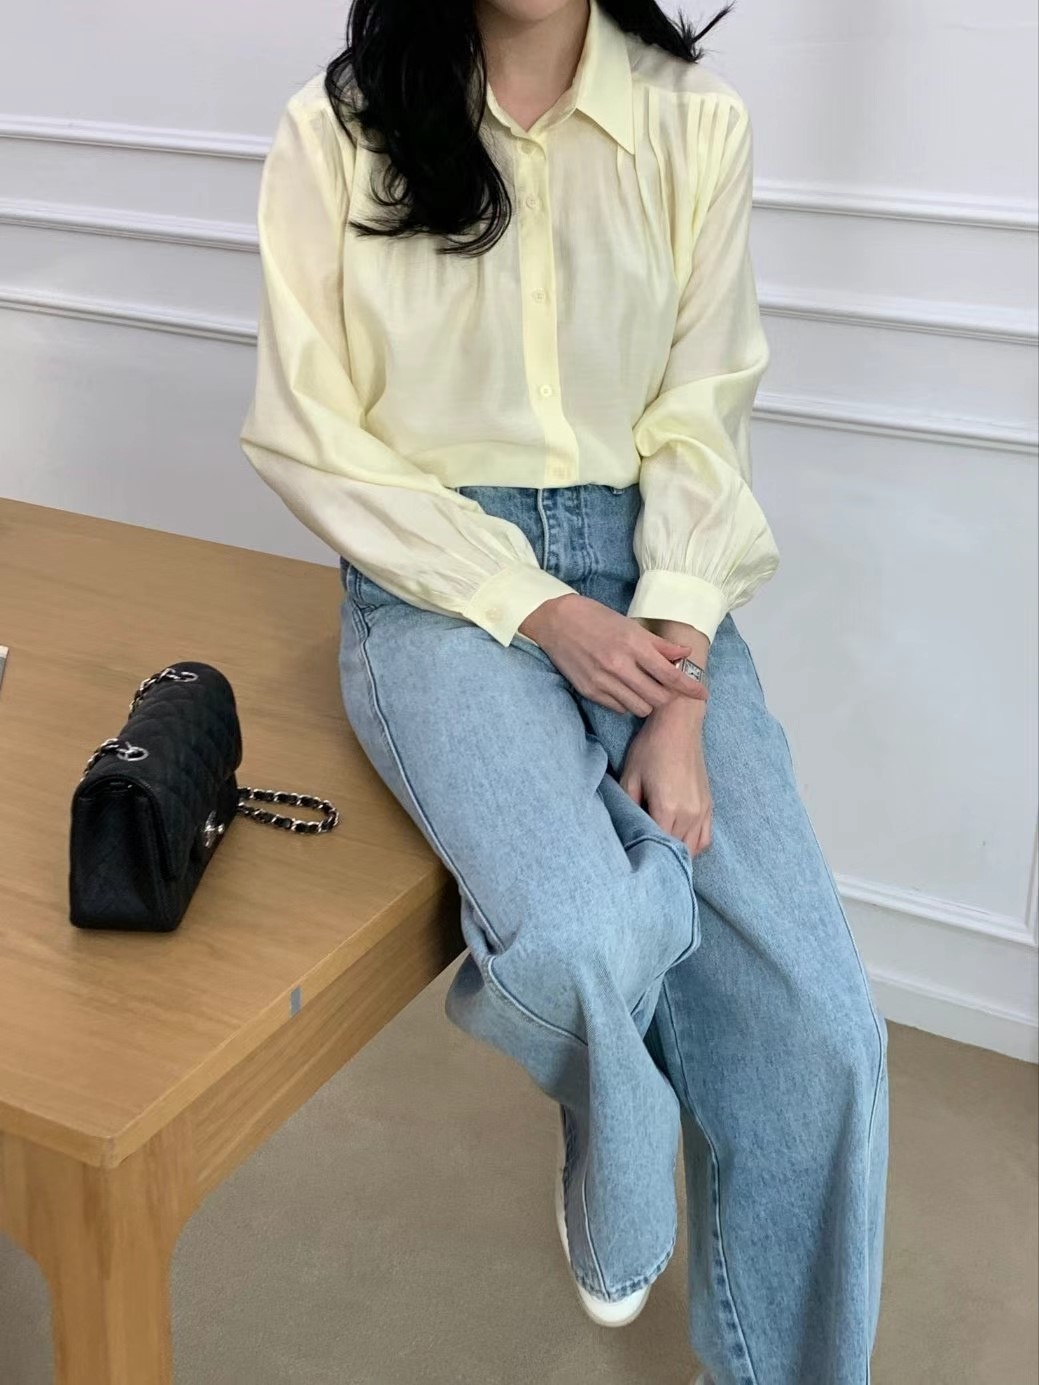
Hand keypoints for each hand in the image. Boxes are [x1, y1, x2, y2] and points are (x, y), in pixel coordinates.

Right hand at [519, 593, 707, 716]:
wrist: (556, 621)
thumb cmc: (595, 618)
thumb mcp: (630, 625)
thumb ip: (658, 644)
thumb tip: (684, 654)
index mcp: (633, 645)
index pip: (670, 675)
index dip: (689, 688)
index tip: (702, 694)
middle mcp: (619, 666)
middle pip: (657, 698)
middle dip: (666, 696)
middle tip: (665, 686)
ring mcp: (603, 681)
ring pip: (639, 708)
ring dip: (647, 701)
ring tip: (643, 687)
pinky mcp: (590, 691)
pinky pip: (619, 708)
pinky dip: (627, 702)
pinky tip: (623, 688)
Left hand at [620, 697, 712, 855]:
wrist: (678, 724)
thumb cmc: (651, 747)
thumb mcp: (630, 776)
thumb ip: (627, 806)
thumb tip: (624, 829)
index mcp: (668, 808)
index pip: (657, 845)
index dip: (644, 850)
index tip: (632, 851)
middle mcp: (689, 814)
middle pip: (676, 850)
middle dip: (660, 854)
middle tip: (644, 853)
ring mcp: (703, 811)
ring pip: (692, 849)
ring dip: (678, 852)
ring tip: (661, 850)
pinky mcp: (709, 805)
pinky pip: (705, 838)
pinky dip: (693, 845)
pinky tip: (679, 840)